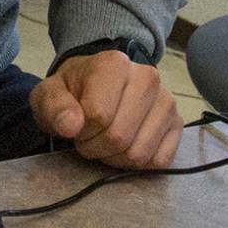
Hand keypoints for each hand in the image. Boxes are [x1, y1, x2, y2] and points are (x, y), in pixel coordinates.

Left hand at [29, 51, 182, 168]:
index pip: (98, 116)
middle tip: (87, 137)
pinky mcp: (177, 124)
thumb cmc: (73, 90)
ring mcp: (167, 102)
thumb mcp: (50, 94)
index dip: (81, 130)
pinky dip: (137, 163)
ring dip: (114, 157)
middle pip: (119, 137)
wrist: (96, 85)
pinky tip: (125, 147)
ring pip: (139, 153)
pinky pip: (159, 161)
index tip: (75, 124)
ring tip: (104, 141)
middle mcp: (147, 78)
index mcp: (114, 64)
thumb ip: (54, 108)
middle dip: (95, 147)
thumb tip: (70, 126)